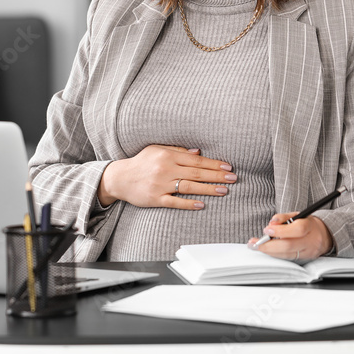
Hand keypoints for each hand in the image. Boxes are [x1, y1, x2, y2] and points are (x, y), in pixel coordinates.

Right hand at [97, 144, 236, 209]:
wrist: (120, 178)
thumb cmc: (141, 162)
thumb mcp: (157, 149)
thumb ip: (178, 150)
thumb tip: (198, 152)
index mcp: (167, 155)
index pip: (196, 160)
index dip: (213, 163)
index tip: (228, 166)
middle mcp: (165, 169)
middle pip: (196, 173)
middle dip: (217, 175)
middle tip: (233, 178)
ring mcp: (161, 185)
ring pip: (189, 187)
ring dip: (208, 189)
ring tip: (224, 190)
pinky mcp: (155, 198)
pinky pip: (175, 201)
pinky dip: (189, 203)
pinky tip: (201, 204)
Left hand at [248, 213, 333, 260]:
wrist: (324, 235)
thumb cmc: (307, 223)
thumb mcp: (296, 215)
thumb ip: (283, 217)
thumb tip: (271, 224)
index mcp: (310, 226)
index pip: (297, 229)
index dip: (280, 230)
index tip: (267, 229)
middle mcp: (310, 241)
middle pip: (289, 246)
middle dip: (269, 245)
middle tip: (255, 243)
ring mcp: (308, 252)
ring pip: (286, 254)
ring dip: (268, 251)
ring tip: (256, 246)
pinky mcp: (304, 259)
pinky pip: (287, 258)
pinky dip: (275, 254)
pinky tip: (266, 250)